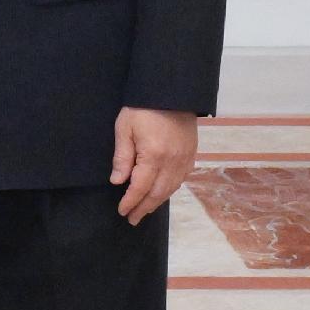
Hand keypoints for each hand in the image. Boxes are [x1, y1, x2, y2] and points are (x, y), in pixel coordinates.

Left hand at [108, 107, 198, 224]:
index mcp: (153, 156)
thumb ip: (122, 157)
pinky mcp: (192, 153)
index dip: (131, 202)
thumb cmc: (143, 107)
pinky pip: (182, 178)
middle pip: (158, 193)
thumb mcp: (125, 127)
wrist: (173, 90)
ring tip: (146, 209)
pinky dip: (171, 189)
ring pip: (171, 188)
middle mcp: (172, 162)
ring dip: (158, 201)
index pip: (140, 187)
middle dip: (144, 208)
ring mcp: (184, 158)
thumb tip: (117, 182)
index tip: (122, 211)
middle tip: (133, 219)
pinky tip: (163, 192)